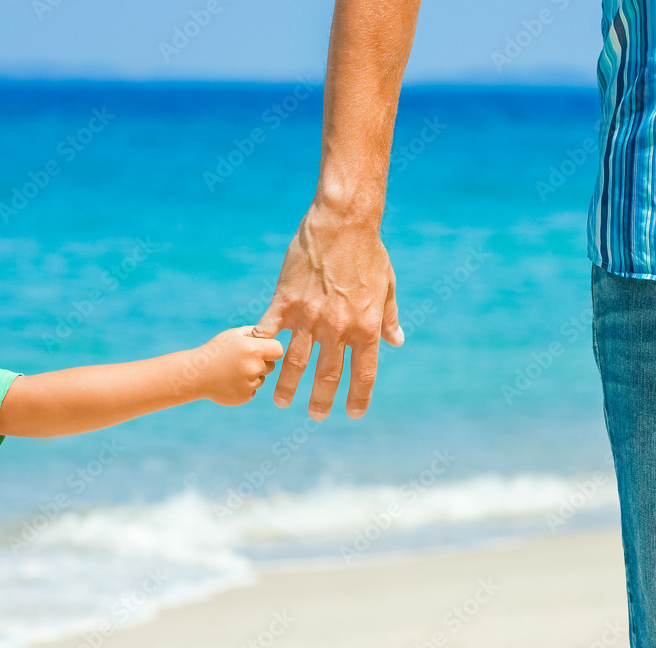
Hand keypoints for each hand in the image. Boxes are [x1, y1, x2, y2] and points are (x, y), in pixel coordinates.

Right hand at [192, 326, 284, 405]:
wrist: (196, 374)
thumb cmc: (215, 350)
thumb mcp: (233, 335)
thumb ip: (254, 332)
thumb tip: (272, 332)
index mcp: (254, 349)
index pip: (278, 350)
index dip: (271, 349)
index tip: (263, 349)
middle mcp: (254, 367)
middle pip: (271, 365)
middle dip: (261, 363)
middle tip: (241, 360)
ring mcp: (250, 384)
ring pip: (261, 378)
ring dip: (252, 375)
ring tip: (232, 370)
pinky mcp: (245, 396)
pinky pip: (253, 390)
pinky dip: (244, 386)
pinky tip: (229, 381)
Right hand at [251, 202, 403, 420]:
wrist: (342, 222)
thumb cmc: (369, 252)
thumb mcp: (387, 286)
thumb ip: (389, 317)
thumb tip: (397, 341)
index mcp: (366, 327)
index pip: (363, 374)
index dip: (358, 397)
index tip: (352, 413)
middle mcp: (338, 328)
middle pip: (328, 375)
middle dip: (321, 400)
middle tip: (315, 415)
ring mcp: (309, 316)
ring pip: (296, 362)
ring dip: (288, 385)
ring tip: (281, 401)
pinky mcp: (285, 301)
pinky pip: (270, 331)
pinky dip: (263, 347)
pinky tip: (258, 360)